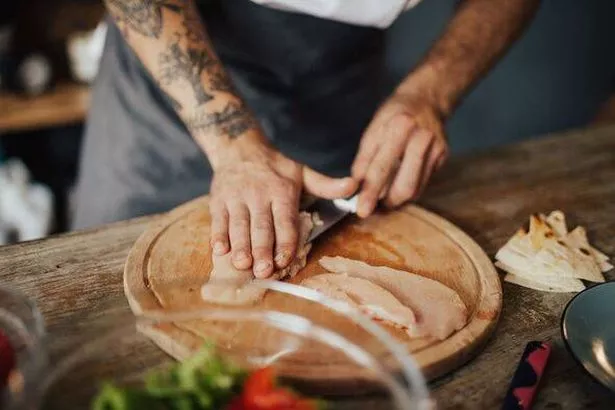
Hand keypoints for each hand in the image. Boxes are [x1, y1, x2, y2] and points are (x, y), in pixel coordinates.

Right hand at [209, 141, 356, 277]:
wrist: (239, 147)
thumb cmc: (275, 167)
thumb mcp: (302, 173)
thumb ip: (327, 185)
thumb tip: (354, 186)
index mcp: (281, 191)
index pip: (285, 220)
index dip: (285, 241)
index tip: (284, 260)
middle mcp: (258, 195)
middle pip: (261, 226)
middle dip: (262, 250)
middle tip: (264, 271)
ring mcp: (236, 198)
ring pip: (238, 226)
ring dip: (240, 246)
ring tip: (242, 265)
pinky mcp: (218, 201)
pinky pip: (218, 220)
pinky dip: (218, 235)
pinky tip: (219, 251)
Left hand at [351, 91, 448, 216]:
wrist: (426, 101)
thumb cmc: (393, 115)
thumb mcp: (373, 130)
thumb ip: (364, 159)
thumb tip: (355, 186)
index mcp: (400, 127)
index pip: (382, 168)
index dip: (370, 192)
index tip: (361, 210)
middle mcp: (422, 138)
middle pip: (404, 186)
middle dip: (385, 202)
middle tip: (371, 207)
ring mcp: (436, 149)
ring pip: (415, 190)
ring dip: (395, 200)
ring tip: (381, 199)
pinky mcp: (443, 157)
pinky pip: (423, 184)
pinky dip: (407, 191)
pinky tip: (396, 188)